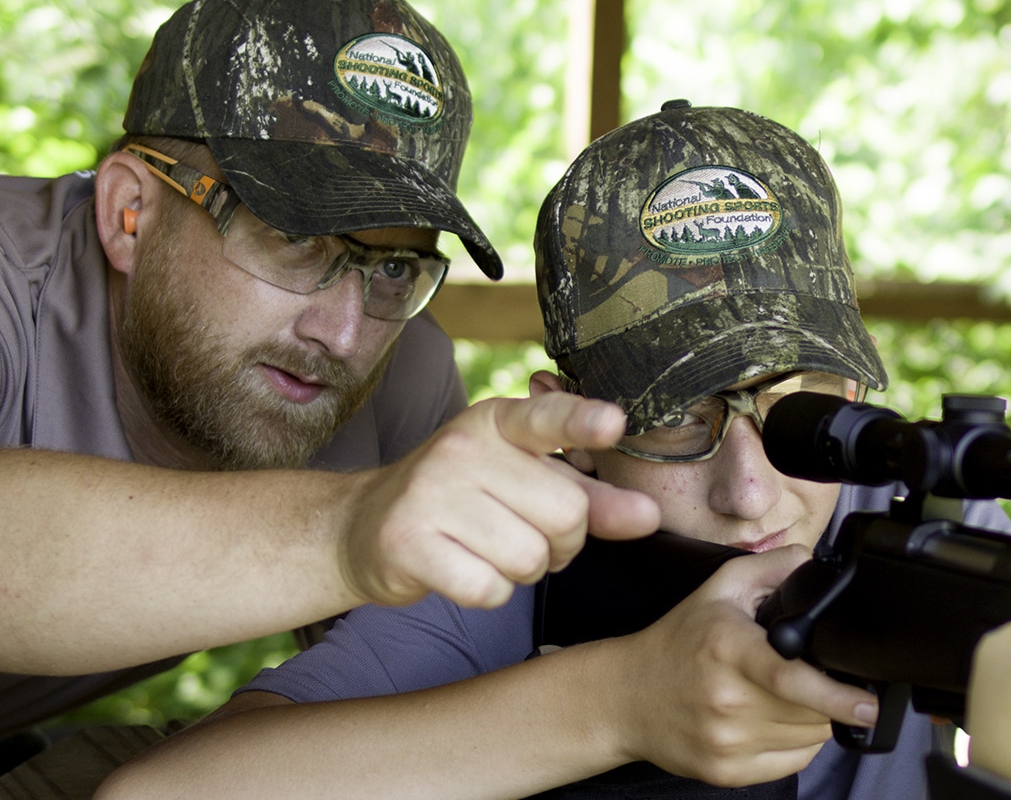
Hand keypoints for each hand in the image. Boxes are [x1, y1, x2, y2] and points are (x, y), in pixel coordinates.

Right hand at [339, 390, 660, 608]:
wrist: (362, 526)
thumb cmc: (459, 500)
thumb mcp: (519, 481)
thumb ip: (587, 497)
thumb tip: (648, 516)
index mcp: (494, 422)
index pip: (545, 418)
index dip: (581, 422)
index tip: (613, 422)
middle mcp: (460, 448)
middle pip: (565, 513)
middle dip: (562, 543)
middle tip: (527, 535)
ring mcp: (430, 494)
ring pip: (529, 558)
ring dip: (523, 570)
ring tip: (489, 550)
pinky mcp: (409, 543)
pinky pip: (489, 588)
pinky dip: (488, 592)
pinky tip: (463, 570)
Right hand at [600, 546, 878, 785]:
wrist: (626, 695)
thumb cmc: (676, 643)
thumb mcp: (717, 591)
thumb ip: (769, 569)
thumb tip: (810, 562)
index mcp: (728, 650)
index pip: (789, 679)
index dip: (836, 696)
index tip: (868, 705)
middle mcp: (727, 700)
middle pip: (812, 712)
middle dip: (824, 696)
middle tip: (801, 675)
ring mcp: (726, 741)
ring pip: (807, 739)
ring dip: (810, 719)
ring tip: (781, 696)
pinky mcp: (727, 772)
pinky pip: (791, 763)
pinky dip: (795, 744)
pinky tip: (770, 721)